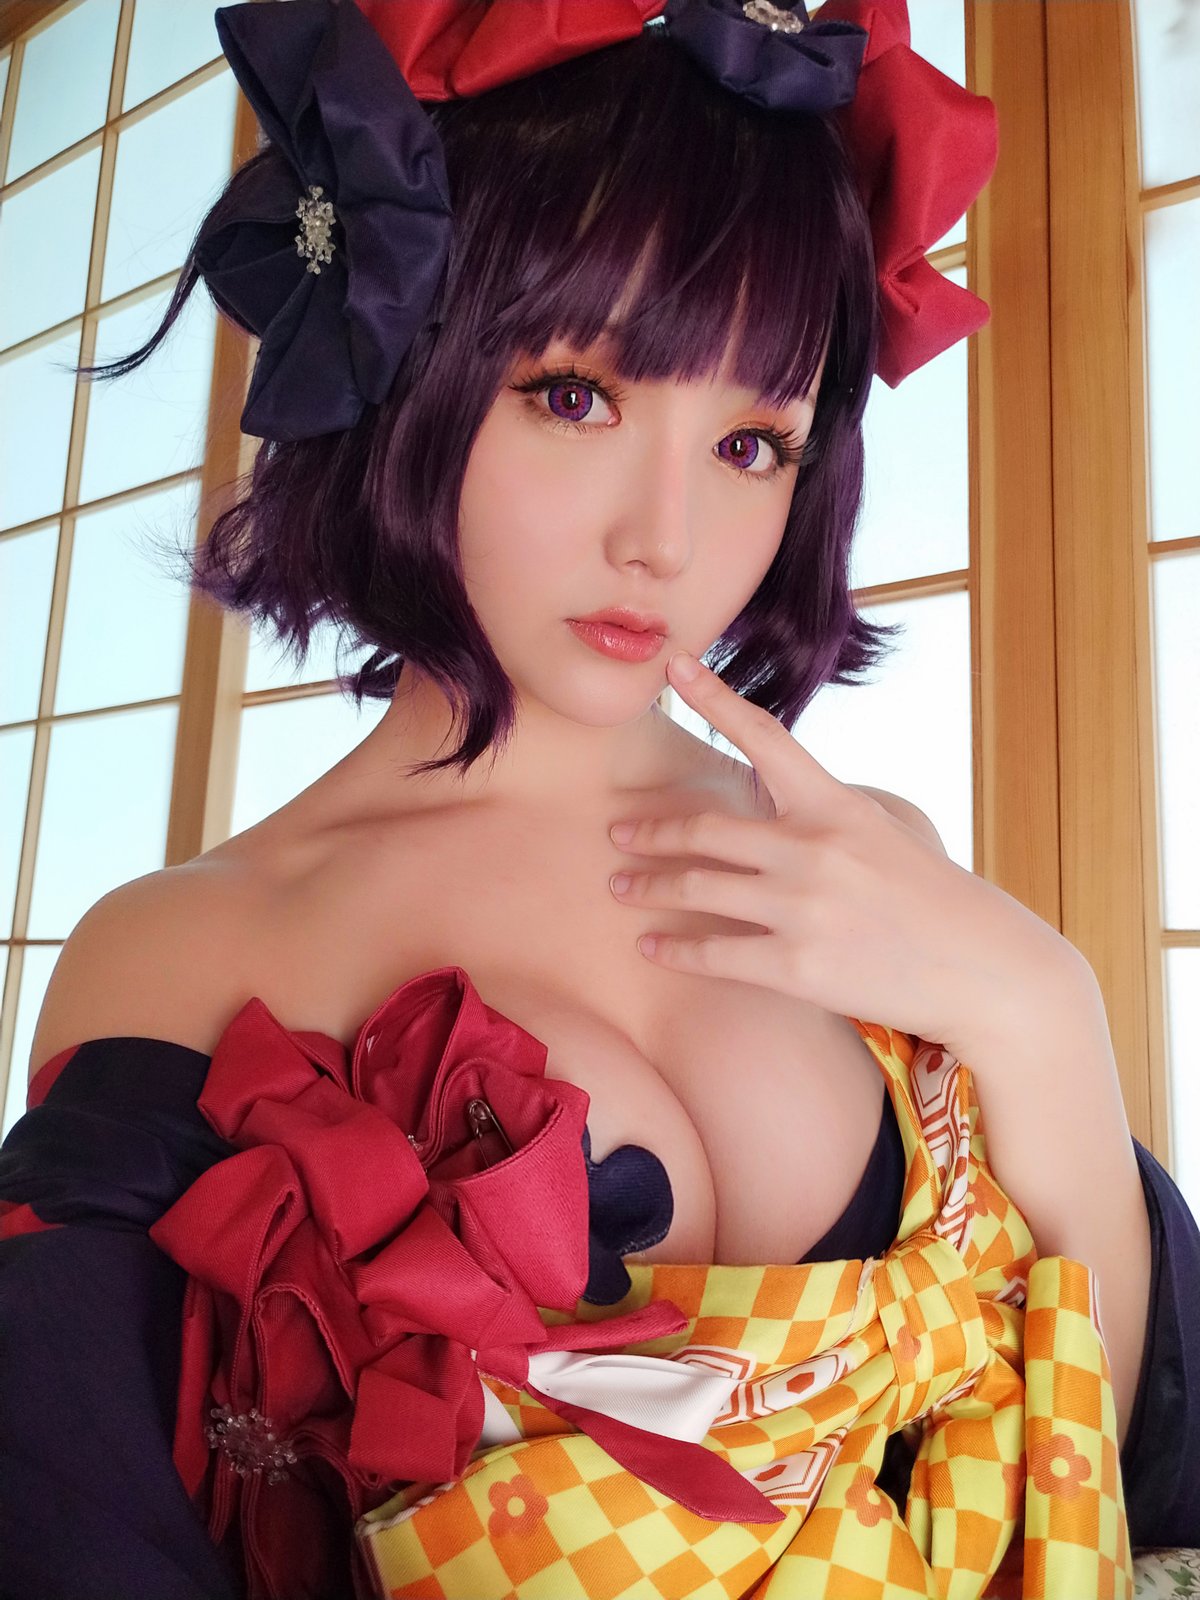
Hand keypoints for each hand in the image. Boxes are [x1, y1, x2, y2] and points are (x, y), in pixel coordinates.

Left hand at [609, 652, 1085, 1059]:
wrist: (984, 970)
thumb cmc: (934, 899)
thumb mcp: (889, 833)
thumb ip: (828, 815)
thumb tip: (777, 807)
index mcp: (837, 805)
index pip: (765, 738)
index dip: (713, 696)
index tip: (671, 664)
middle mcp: (814, 849)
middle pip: (706, 829)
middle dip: (651, 829)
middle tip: (617, 831)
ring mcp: (803, 908)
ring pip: (698, 888)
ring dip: (648, 886)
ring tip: (620, 887)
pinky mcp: (799, 967)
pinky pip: (714, 954)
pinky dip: (674, 948)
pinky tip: (651, 946)